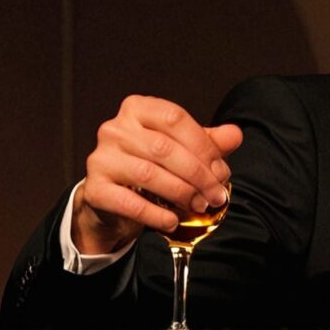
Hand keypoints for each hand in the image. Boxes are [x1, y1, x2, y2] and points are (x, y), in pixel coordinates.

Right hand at [72, 95, 241, 253]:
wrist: (113, 197)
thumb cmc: (150, 165)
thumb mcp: (181, 148)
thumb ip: (208, 141)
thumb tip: (235, 134)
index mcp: (138, 109)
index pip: (174, 118)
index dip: (203, 145)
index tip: (221, 169)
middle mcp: (115, 129)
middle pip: (164, 148)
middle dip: (198, 175)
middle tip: (216, 195)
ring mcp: (101, 158)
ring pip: (149, 175)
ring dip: (182, 193)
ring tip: (199, 206)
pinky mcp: (94, 188)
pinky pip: (130, 203)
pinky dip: (157, 215)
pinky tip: (172, 221)